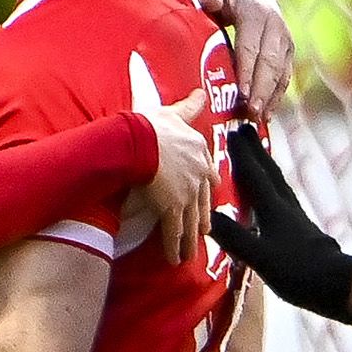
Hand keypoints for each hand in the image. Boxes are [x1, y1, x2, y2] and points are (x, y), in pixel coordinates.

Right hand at [135, 85, 217, 260]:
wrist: (140, 141)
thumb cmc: (152, 125)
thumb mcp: (174, 113)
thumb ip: (189, 107)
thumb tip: (201, 91)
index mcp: (199, 153)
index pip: (209, 174)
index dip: (209, 187)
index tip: (210, 194)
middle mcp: (198, 175)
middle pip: (203, 203)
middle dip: (202, 220)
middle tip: (203, 233)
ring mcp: (187, 194)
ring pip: (191, 222)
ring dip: (190, 240)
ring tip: (189, 254)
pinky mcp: (172, 209)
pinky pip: (173, 232)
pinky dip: (173, 247)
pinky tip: (173, 259)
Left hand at [195, 0, 291, 120]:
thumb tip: (211, 3)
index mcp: (257, 14)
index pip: (251, 46)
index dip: (247, 71)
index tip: (241, 93)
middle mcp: (276, 27)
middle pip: (269, 64)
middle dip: (260, 91)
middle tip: (250, 113)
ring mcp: (285, 41)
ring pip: (279, 73)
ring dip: (269, 98)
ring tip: (258, 120)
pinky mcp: (288, 52)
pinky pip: (284, 77)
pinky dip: (277, 97)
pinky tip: (267, 115)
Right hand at [207, 122, 351, 321]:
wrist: (339, 286)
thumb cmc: (299, 272)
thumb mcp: (261, 258)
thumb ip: (235, 237)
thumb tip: (207, 217)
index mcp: (274, 210)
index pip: (254, 177)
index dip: (242, 155)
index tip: (231, 131)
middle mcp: (286, 208)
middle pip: (269, 173)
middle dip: (256, 150)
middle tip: (246, 128)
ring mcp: (297, 218)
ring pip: (278, 184)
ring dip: (266, 167)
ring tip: (258, 155)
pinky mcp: (303, 230)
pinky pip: (283, 199)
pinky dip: (274, 189)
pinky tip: (274, 197)